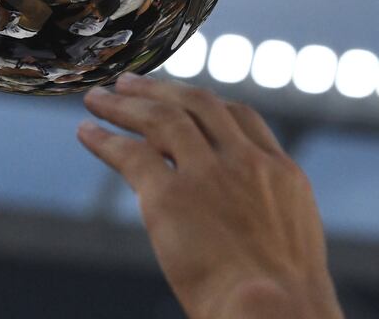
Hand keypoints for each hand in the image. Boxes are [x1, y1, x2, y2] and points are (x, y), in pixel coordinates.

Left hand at [78, 74, 341, 318]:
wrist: (273, 312)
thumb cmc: (283, 302)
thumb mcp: (292, 242)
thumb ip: (266, 216)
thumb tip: (243, 226)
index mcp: (279, 172)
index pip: (239, 117)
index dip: (203, 103)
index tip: (178, 98)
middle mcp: (243, 162)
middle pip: (197, 105)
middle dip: (159, 90)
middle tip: (129, 83)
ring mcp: (206, 176)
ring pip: (160, 119)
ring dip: (124, 105)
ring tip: (98, 98)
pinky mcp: (169, 198)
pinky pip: (129, 155)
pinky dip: (104, 140)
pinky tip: (87, 132)